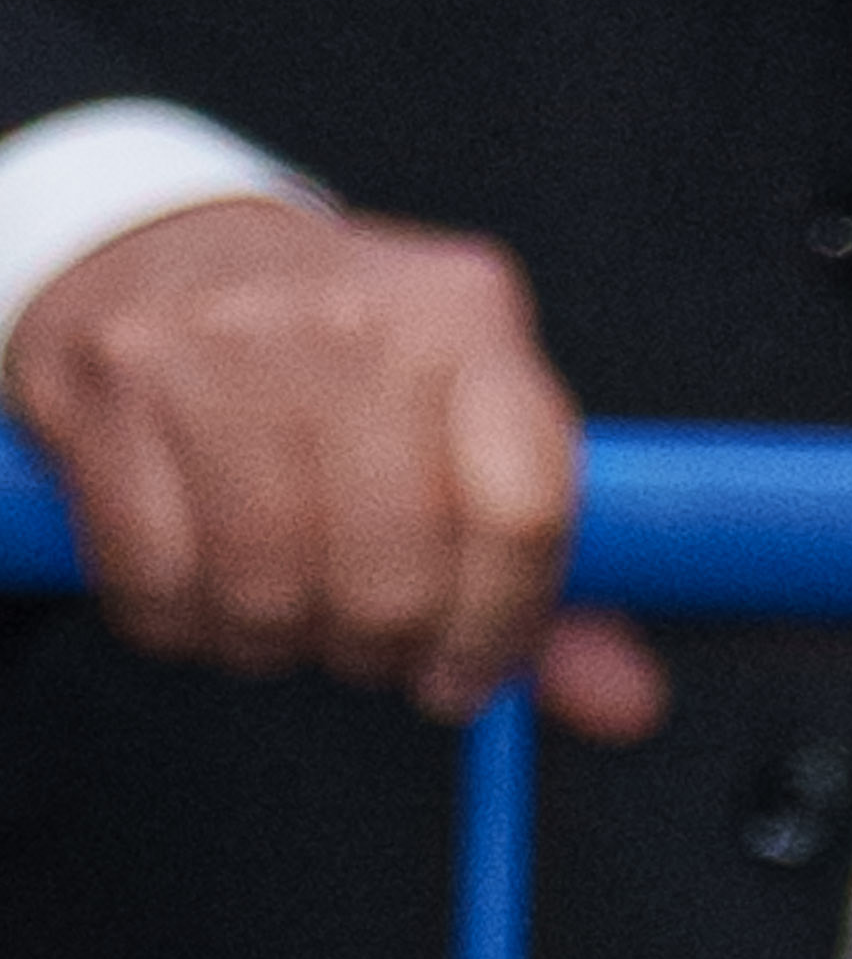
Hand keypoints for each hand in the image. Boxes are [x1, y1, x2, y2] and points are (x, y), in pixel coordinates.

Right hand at [5, 198, 659, 738]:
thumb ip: (543, 566)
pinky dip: (185, 623)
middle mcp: (360, 321)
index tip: (469, 674)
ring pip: (269, 586)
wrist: (162, 254)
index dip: (501, 625)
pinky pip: (158, 580)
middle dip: (383, 646)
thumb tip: (626, 705)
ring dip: (279, 640)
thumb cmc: (340, 362)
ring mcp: (228, 348)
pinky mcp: (118, 392)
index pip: (525, 507)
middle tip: (369, 642)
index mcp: (470, 315)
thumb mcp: (463, 415)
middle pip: (394, 570)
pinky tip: (204, 588)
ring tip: (287, 609)